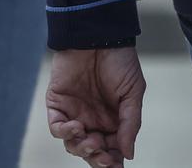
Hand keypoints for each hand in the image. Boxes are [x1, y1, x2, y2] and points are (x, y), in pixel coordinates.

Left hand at [46, 48, 145, 167]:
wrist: (100, 37)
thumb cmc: (120, 62)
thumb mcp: (134, 93)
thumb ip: (130, 123)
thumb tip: (129, 154)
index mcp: (114, 119)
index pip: (113, 147)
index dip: (113, 160)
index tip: (116, 167)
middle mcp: (94, 120)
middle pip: (92, 151)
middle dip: (98, 158)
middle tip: (104, 158)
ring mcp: (75, 113)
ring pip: (73, 144)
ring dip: (82, 147)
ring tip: (92, 140)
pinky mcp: (58, 105)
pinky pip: (57, 127)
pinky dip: (65, 132)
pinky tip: (77, 127)